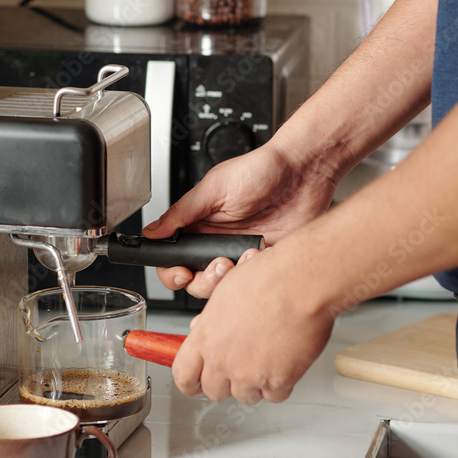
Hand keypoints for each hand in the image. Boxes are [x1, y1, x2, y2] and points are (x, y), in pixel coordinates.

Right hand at [143, 142, 335, 297]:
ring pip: (223, 287)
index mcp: (198, 226)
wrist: (304, 172)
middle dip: (203, 280)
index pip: (173, 259)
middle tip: (218, 264)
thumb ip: (182, 213)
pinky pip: (251, 282)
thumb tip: (153, 231)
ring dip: (230, 277)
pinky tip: (259, 255)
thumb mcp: (214, 188)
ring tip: (242, 256)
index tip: (180, 273)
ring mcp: (239, 254)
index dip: (172, 272)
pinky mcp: (263, 261)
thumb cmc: (261, 170)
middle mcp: (216, 243)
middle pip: (195, 280)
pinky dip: (253, 274)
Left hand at [170, 241, 333, 402]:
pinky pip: (274, 396)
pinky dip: (279, 385)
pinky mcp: (278, 381)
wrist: (301, 283)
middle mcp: (223, 360)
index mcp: (205, 338)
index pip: (183, 374)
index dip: (189, 383)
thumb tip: (206, 333)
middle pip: (213, 391)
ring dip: (252, 385)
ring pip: (244, 397)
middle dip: (224, 384)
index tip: (195, 384)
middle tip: (236, 369)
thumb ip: (210, 323)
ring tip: (264, 361)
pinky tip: (282, 364)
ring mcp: (250, 373)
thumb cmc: (267, 279)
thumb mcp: (223, 294)